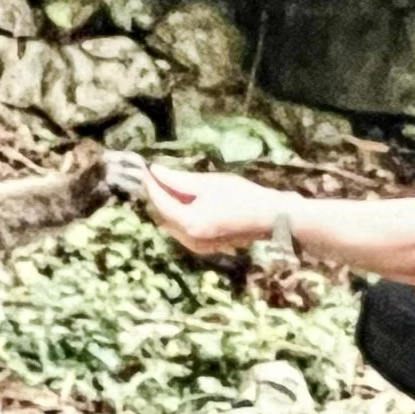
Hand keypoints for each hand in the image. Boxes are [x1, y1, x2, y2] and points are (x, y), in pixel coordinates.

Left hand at [139, 164, 298, 255]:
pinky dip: (180, 214)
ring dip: (168, 204)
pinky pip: (184, 229)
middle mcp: (189, 239)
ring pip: (172, 223)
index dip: (151, 183)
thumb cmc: (242, 196)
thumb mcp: (209, 183)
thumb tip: (155, 171)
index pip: (161, 202)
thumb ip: (179, 179)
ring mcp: (197, 246)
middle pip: (163, 215)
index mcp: (189, 224)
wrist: (269, 217)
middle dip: (157, 194)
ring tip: (168, 182)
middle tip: (155, 173)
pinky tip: (185, 199)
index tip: (145, 167)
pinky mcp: (205, 246)